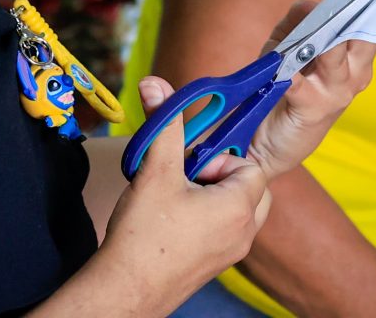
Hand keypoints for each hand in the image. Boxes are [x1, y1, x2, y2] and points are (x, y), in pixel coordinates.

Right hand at [101, 77, 271, 312]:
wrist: (124, 290)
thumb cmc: (142, 236)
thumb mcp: (156, 171)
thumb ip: (163, 125)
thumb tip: (156, 85)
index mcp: (238, 208)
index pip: (250, 165)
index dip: (221, 157)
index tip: (193, 162)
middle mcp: (244, 232)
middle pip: (251, 186)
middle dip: (222, 174)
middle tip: (189, 177)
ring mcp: (232, 252)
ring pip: (239, 208)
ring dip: (215, 195)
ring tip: (179, 196)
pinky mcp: (216, 265)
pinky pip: (227, 230)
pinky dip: (209, 217)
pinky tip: (174, 218)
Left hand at [247, 1, 375, 178]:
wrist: (270, 142)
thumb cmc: (285, 87)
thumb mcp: (290, 46)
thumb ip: (298, 21)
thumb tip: (307, 4)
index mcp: (356, 58)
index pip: (366, 24)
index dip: (358, 5)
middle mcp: (354, 74)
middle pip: (359, 37)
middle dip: (342, 19)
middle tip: (328, 8)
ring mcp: (337, 92)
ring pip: (334, 56)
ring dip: (316, 43)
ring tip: (304, 36)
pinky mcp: (314, 109)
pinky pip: (301, 84)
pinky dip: (291, 74)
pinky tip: (284, 72)